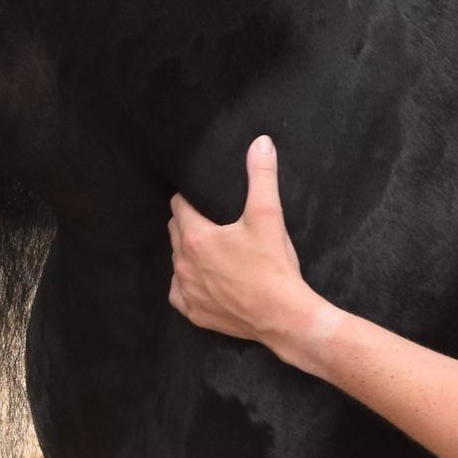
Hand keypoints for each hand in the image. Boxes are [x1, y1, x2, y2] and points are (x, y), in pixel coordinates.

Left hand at [168, 135, 327, 350]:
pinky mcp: (194, 312)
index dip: (190, 199)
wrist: (283, 316)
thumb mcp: (268, 215)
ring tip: (210, 250)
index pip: (179, 206)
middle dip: (188, 224)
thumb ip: (261, 175)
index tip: (201, 199)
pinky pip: (178, 293)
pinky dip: (187, 285)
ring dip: (187, 253)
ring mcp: (186, 290)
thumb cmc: (273, 266)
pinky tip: (203, 280)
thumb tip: (261, 142)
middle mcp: (183, 264)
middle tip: (210, 222)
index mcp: (195, 237)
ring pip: (176, 262)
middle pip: (175, 232)